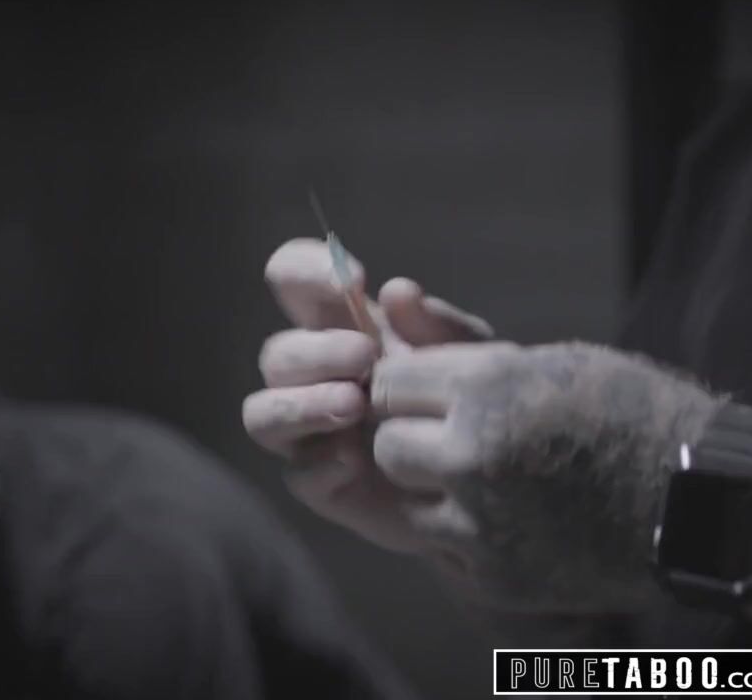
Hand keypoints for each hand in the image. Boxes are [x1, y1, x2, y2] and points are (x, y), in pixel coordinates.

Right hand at [242, 238, 491, 553]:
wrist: (489, 476)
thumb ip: (437, 324)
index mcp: (337, 326)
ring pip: (262, 412)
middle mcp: (311, 376)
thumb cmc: (467, 399)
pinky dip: (322, 463)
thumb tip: (398, 291)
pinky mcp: (319, 483)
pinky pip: (297, 473)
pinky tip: (357, 458)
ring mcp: (308, 432)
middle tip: (367, 355)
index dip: (305, 269)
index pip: (291, 278)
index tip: (353, 280)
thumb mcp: (469, 355)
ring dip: (302, 403)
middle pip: (277, 353)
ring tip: (354, 404)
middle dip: (317, 350)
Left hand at [370, 341, 719, 612]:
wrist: (701, 504)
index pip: (388, 384)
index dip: (407, 387)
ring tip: (486, 478)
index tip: (430, 394)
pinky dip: (461, 533)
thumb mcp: (548, 358)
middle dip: (411, 438)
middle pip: (386, 446)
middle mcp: (473, 458)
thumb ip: (455, 340)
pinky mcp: (494, 578)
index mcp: (488, 389)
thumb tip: (392, 294)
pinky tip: (509, 517)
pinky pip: (440, 548)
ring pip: (405, 502)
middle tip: (454, 437)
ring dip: (431, 488)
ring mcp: (481, 526)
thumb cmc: (628, 410)